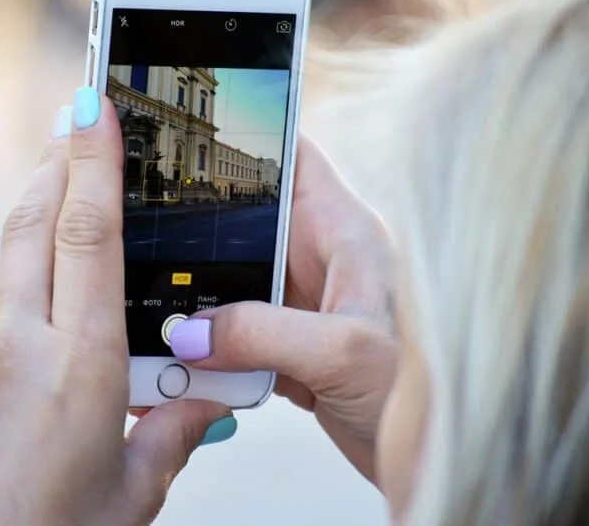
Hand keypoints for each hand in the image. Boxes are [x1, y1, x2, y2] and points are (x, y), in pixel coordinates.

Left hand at [0, 89, 233, 525]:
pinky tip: (22, 396)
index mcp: (80, 370)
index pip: (88, 238)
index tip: (93, 108)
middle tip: (72, 118)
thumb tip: (206, 401)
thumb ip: (173, 432)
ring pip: (10, 290)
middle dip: (54, 164)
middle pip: (30, 226)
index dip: (92, 164)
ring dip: (40, 272)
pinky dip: (12, 344)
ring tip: (69, 299)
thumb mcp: (134, 495)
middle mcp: (14, 351)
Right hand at [168, 136, 399, 484]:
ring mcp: (306, 308)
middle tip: (143, 232)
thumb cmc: (430, 392)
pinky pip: (237, 340)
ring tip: (154, 314)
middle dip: (197, 232)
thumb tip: (191, 333)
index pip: (293, 158)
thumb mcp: (344, 350)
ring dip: (197, 306)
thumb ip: (263, 333)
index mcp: (344, 232)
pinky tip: (183, 370)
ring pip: (233, 287)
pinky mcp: (295, 353)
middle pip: (246, 225)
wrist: (445, 460)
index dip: (249, 135)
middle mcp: (322, 262)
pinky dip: (209, 354)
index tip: (195, 128)